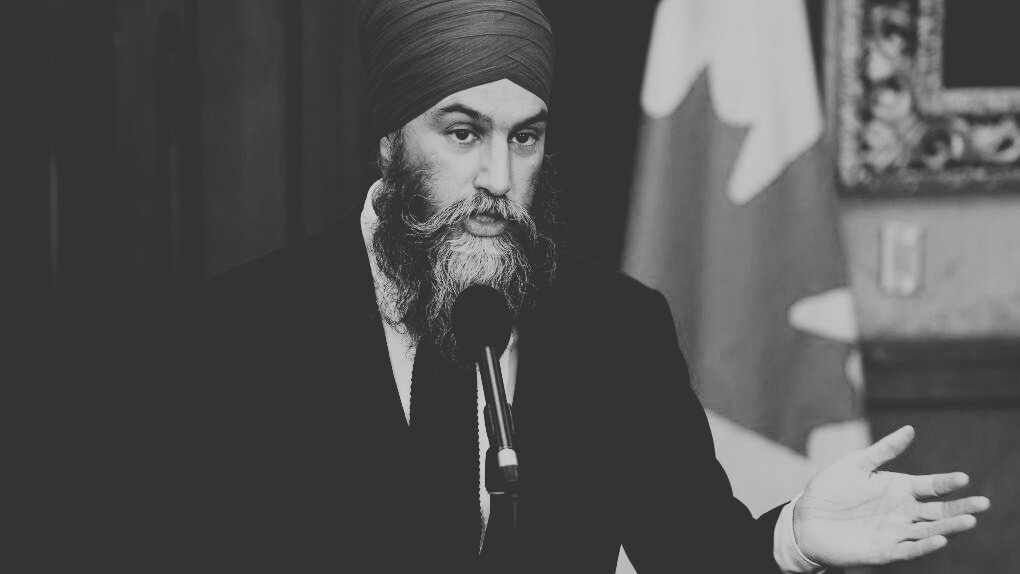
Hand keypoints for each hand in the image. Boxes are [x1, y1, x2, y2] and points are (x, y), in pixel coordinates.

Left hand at [793, 425, 990, 566]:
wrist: (805, 519)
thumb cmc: (828, 490)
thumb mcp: (855, 464)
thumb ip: (883, 450)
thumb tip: (910, 429)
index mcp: (898, 488)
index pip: (930, 486)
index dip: (946, 482)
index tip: (963, 478)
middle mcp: (901, 511)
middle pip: (937, 510)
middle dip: (960, 507)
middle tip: (983, 503)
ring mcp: (895, 531)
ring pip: (929, 530)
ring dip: (949, 527)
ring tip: (969, 521)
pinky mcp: (884, 550)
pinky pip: (909, 548)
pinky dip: (925, 545)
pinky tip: (940, 539)